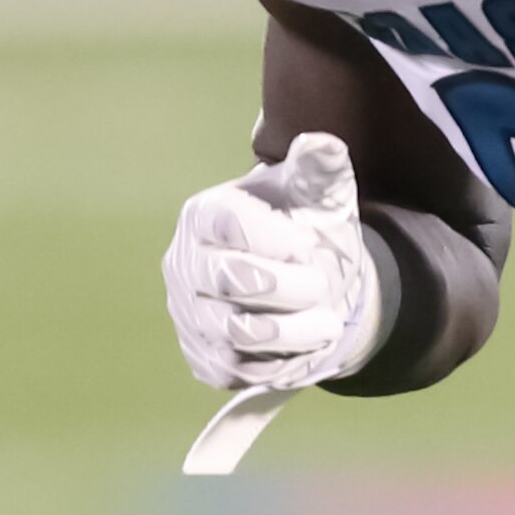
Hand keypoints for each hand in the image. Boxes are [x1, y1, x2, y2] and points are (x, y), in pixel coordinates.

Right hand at [163, 131, 393, 392]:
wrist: (302, 282)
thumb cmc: (301, 227)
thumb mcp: (316, 195)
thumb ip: (320, 169)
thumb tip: (322, 144)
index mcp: (205, 215)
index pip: (228, 225)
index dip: (274, 239)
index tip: (307, 244)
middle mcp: (186, 265)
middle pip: (231, 282)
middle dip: (288, 288)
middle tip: (323, 286)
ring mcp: (190, 315)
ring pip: (237, 333)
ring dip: (293, 331)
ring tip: (328, 323)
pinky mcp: (205, 358)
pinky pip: (239, 370)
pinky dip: (281, 363)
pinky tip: (306, 345)